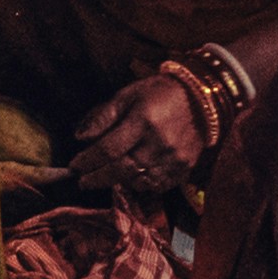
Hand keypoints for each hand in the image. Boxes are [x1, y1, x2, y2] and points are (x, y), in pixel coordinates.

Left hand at [67, 60, 217, 196]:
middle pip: (122, 170)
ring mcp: (174, 158)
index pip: (109, 149)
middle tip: (82, 182)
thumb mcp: (128, 94)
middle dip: (98, 178)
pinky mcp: (184, 168)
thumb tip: (80, 137)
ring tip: (106, 177)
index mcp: (144, 121)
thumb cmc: (160, 93)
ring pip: (139, 181)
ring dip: (118, 182)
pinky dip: (141, 185)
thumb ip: (104, 116)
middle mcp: (159, 143)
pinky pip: (157, 185)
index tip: (74, 167)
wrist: (203, 98)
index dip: (89, 161)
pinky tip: (131, 178)